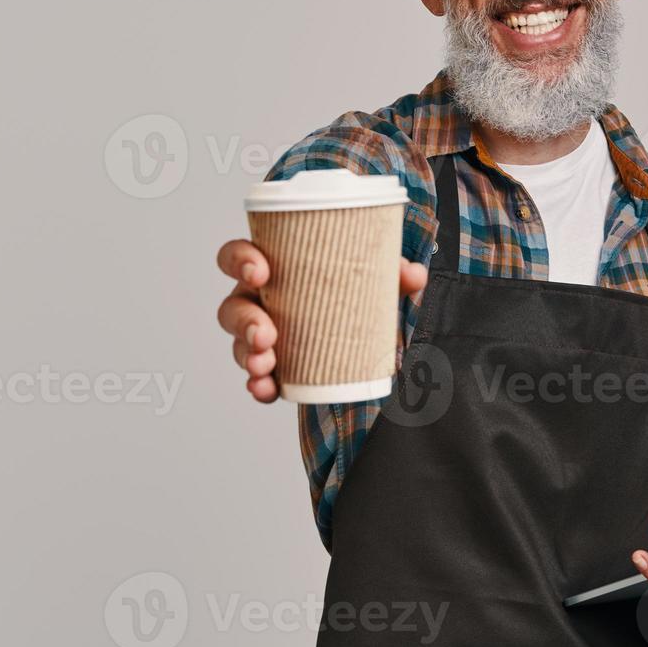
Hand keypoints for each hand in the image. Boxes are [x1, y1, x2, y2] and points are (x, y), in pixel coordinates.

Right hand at [216, 238, 427, 402]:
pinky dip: (259, 385)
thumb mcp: (373, 273)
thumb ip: (394, 271)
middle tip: (266, 334)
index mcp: (274, 268)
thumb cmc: (352, 287)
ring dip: (248, 356)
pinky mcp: (276, 365)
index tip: (260, 271)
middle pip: (233, 307)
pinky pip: (257, 377)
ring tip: (266, 365)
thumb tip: (415, 275)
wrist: (365, 322)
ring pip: (241, 344)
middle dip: (244, 321)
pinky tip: (266, 389)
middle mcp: (260, 300)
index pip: (238, 257)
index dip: (239, 261)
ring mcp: (262, 335)